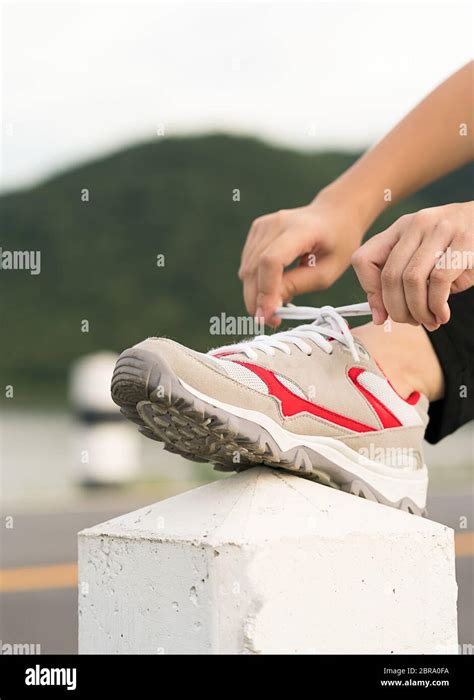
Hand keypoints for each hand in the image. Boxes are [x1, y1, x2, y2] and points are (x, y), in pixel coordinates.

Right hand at [238, 188, 366, 325]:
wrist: (335, 214)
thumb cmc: (337, 243)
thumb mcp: (328, 271)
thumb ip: (298, 285)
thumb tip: (270, 306)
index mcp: (300, 230)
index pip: (271, 261)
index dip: (266, 290)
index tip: (269, 315)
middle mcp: (276, 224)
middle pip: (254, 268)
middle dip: (258, 300)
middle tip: (271, 321)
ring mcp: (263, 225)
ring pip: (246, 270)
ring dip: (255, 295)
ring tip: (273, 308)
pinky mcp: (256, 230)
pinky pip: (248, 264)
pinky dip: (255, 283)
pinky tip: (271, 290)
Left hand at [352, 202, 473, 330]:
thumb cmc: (458, 249)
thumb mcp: (424, 259)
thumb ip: (400, 280)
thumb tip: (379, 315)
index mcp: (399, 228)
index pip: (364, 259)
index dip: (370, 292)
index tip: (381, 314)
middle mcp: (417, 224)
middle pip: (389, 276)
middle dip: (397, 309)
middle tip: (411, 322)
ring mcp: (441, 229)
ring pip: (412, 280)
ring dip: (418, 310)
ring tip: (429, 320)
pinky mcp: (464, 241)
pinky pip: (438, 281)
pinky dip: (437, 306)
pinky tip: (442, 314)